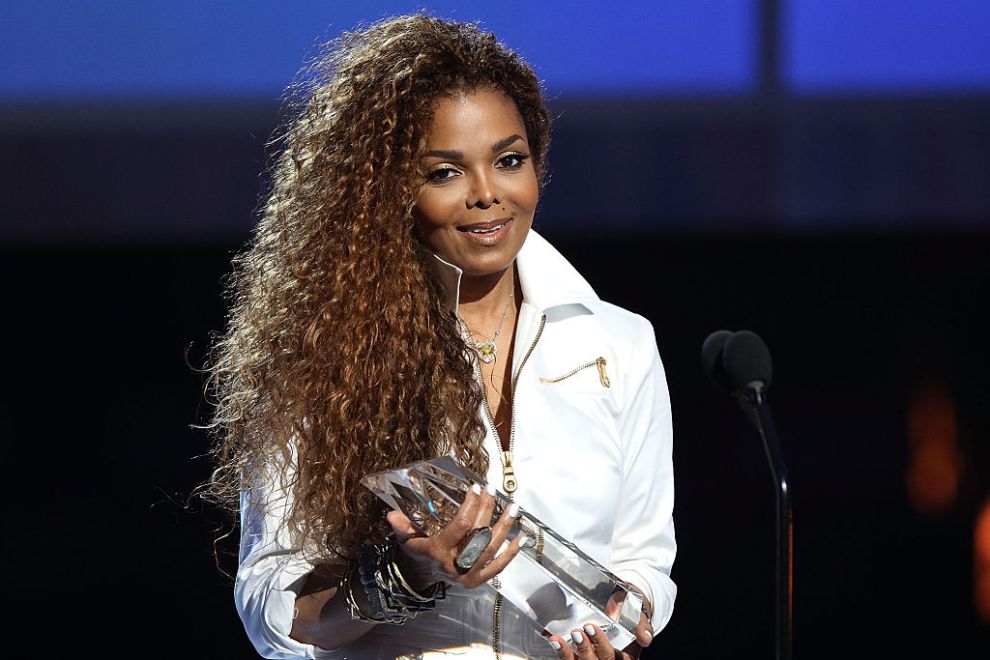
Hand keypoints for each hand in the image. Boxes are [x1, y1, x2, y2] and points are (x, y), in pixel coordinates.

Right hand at [386, 483, 525, 589]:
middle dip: (488, 510)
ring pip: (491, 549)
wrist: (419, 577)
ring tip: (514, 508)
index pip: (460, 526)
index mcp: (437, 551)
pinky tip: (521, 538)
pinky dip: (511, 553)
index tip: (476, 488)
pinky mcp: (476, 581)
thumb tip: (391, 515)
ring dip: (505, 527)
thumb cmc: (415, 550)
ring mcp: (466, 575)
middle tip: (494, 491)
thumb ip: (401, 525)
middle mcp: (453, 564)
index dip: (470, 506)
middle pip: (478, 534)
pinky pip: (497, 567)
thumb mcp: (405, 537)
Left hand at [548, 589, 653, 658]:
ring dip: (567, 656)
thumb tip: (645, 638)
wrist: (620, 604)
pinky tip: (552, 640)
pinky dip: (560, 652)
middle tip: (577, 632)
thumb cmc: (630, 610)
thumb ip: (641, 624)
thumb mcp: (639, 613)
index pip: (615, 658)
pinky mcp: (580, 658)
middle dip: (585, 650)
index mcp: (627, 657)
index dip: (601, 645)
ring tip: (557, 641)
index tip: (590, 627)